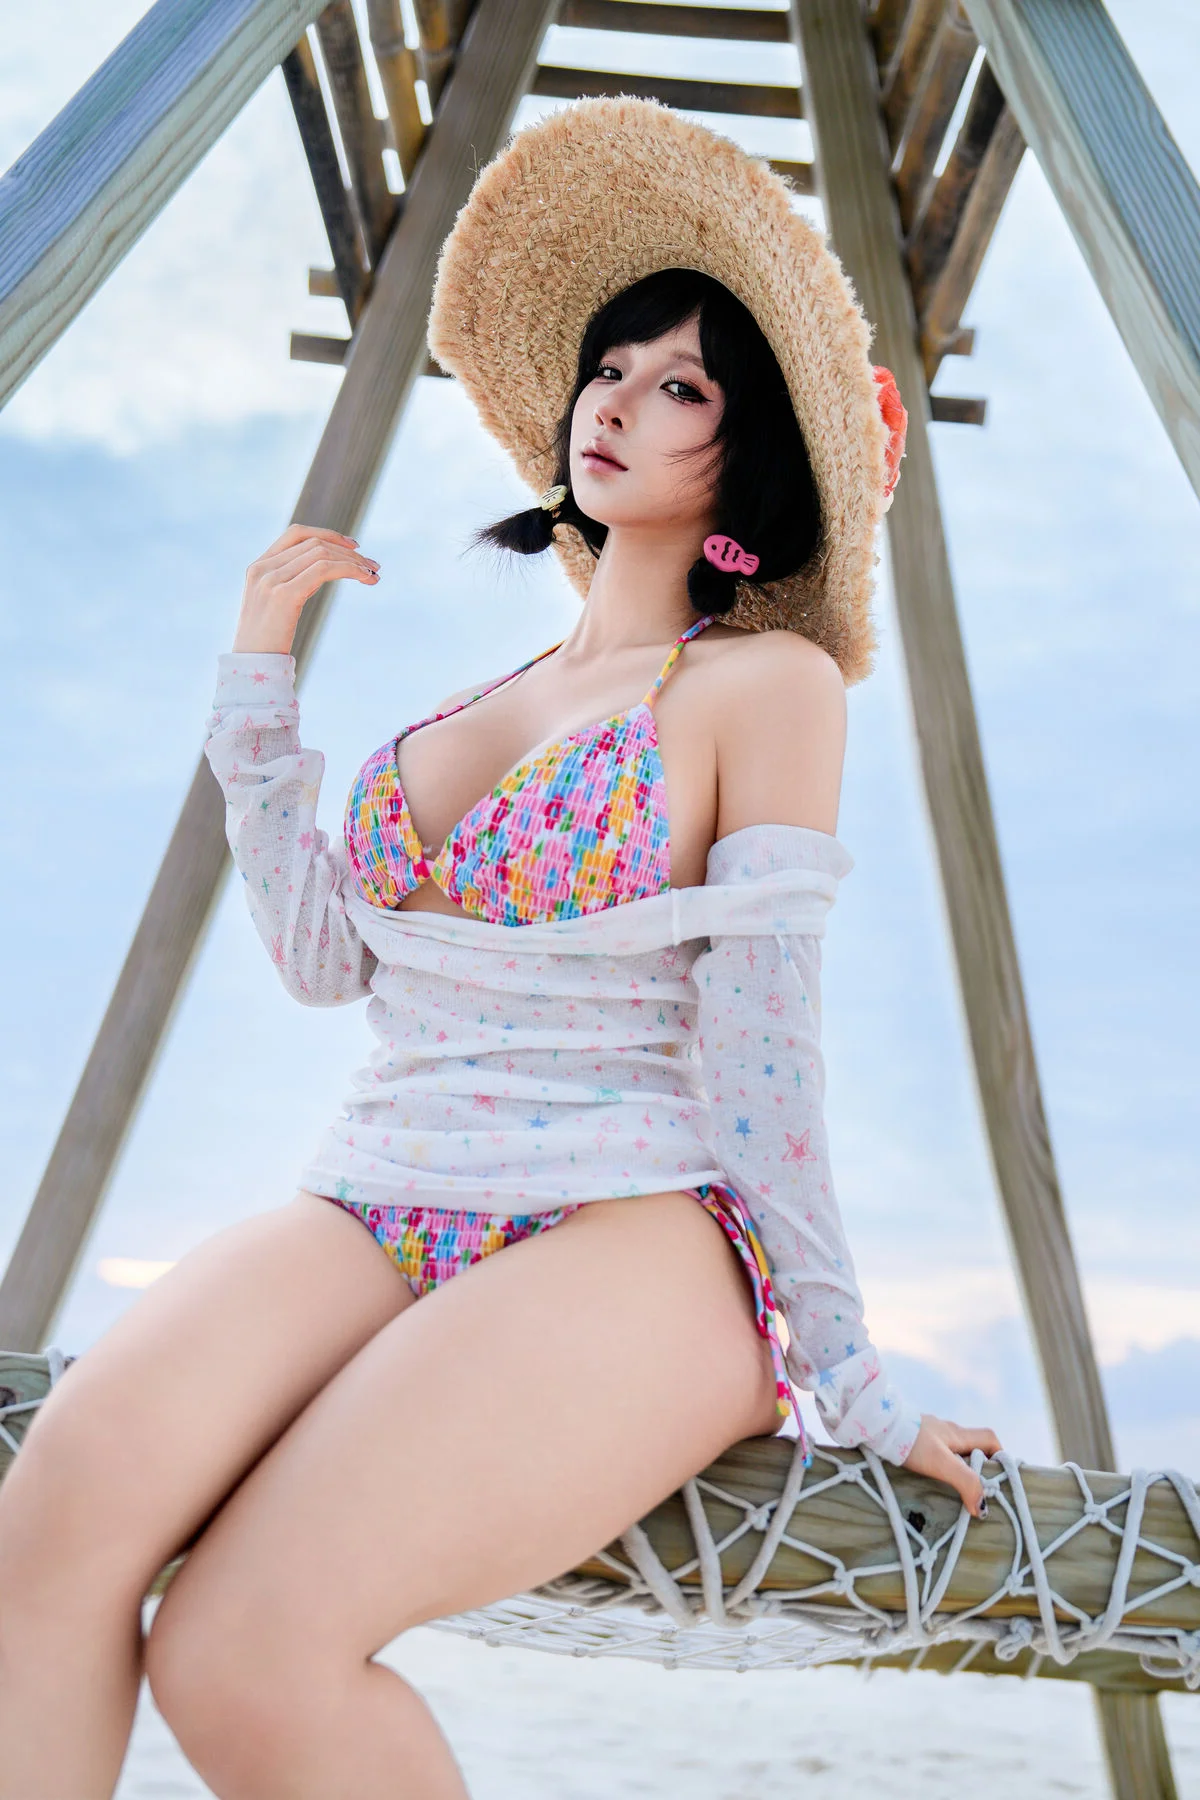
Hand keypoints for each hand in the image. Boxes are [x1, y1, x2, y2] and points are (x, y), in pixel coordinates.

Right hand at [233, 524, 379, 653]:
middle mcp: (262, 568)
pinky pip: (324, 569)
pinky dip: (349, 569)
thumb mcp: (276, 605)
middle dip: (348, 552)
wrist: (252, 666)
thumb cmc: (267, 643)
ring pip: (321, 554)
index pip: (296, 534)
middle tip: (374, 566)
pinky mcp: (284, 595)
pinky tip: (364, 578)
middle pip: (314, 543)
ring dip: (353, 561)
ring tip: (373, 575)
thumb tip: (325, 569)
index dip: (327, 534)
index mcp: (258, 567)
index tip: (353, 546)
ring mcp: (271, 580)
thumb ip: (294, 582)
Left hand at [902, 1414, 1000, 1518]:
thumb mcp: (942, 1463)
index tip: (999, 1478)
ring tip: (955, 1493)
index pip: (990, 1439)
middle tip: (977, 1492)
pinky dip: (940, 1468)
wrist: (877, 1425)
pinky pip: (934, 1454)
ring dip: (958, 1470)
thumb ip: (965, 1481)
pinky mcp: (914, 1441)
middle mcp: (946, 1432)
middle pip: (972, 1447)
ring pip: (952, 1452)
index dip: (1000, 1456)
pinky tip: (932, 1482)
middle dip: (979, 1468)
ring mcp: (929, 1435)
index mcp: (958, 1434)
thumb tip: (982, 1507)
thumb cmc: (911, 1442)